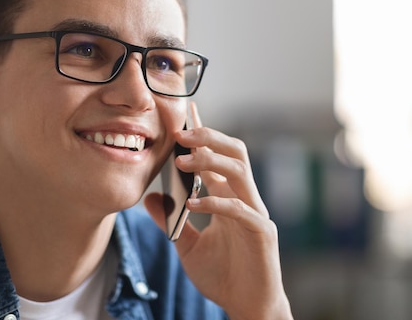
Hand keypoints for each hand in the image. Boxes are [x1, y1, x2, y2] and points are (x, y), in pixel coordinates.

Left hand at [144, 103, 292, 319]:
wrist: (247, 307)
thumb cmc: (223, 276)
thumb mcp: (187, 245)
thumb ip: (172, 220)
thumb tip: (150, 197)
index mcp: (229, 196)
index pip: (217, 155)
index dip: (204, 132)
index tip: (187, 110)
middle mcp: (244, 198)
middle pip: (235, 152)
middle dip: (209, 137)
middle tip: (181, 133)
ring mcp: (255, 213)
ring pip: (239, 171)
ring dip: (210, 161)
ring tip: (182, 161)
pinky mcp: (261, 232)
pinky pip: (239, 209)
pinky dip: (214, 203)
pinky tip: (192, 204)